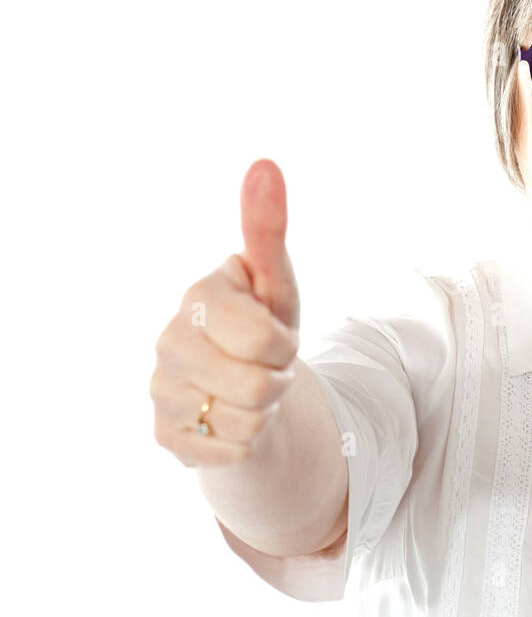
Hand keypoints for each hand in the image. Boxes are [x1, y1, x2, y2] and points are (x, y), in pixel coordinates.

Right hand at [150, 159, 301, 466]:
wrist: (245, 386)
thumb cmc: (262, 323)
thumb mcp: (277, 283)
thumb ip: (267, 228)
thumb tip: (265, 165)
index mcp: (199, 296)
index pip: (267, 339)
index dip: (284, 344)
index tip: (274, 333)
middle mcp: (169, 341)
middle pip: (259, 384)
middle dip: (278, 379)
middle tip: (266, 367)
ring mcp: (162, 389)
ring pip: (247, 420)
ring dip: (264, 410)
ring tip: (251, 390)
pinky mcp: (166, 435)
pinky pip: (232, 451)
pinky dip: (247, 441)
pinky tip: (231, 420)